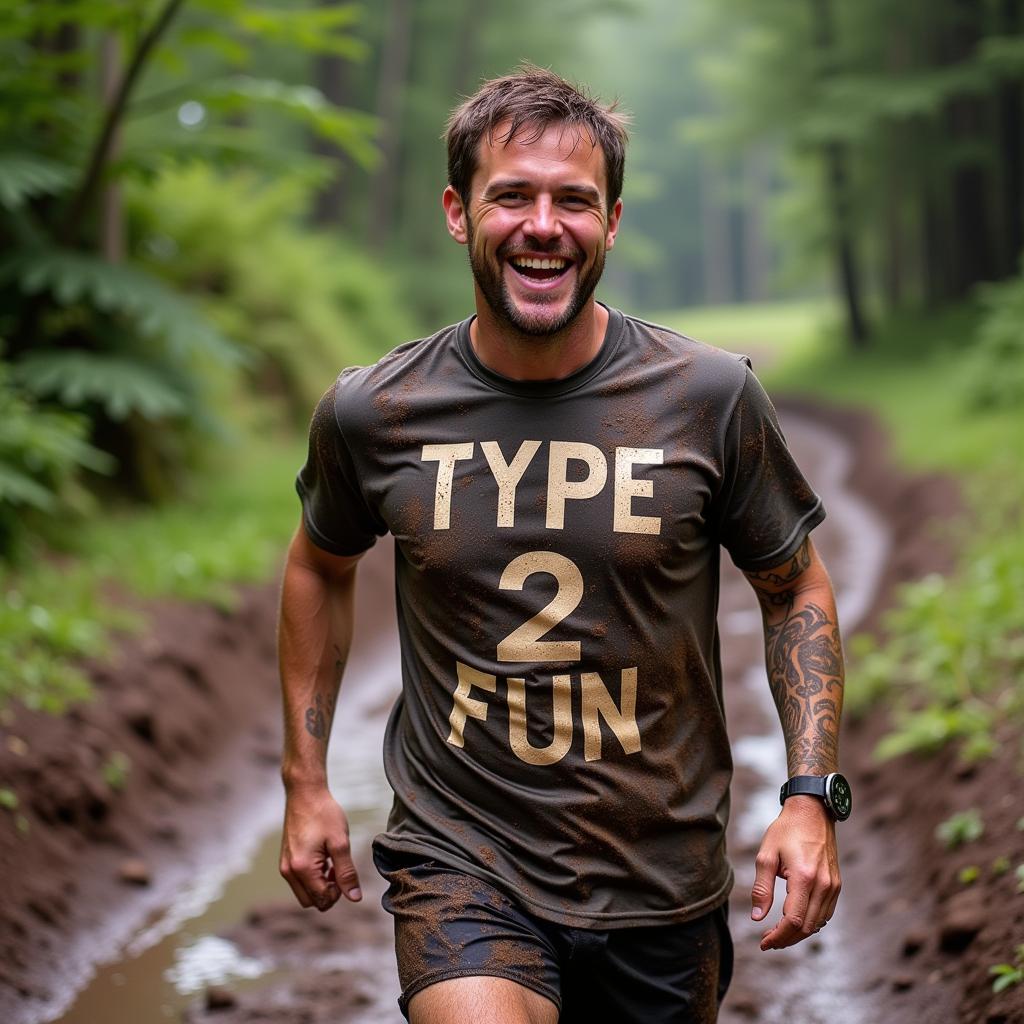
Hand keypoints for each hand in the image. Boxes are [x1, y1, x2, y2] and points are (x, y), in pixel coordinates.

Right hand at [279, 786, 361, 911]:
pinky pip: (299, 882)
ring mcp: (285, 866)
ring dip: (320, 885)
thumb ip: (347, 872)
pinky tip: (324, 859)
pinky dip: (313, 878)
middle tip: (339, 868)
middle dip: (329, 892)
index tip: (345, 871)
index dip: (339, 892)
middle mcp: (289, 871)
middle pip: (311, 902)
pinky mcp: (286, 860)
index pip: (322, 899)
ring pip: (305, 893)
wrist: (305, 793)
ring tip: (332, 863)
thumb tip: (355, 897)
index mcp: (302, 868)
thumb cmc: (324, 814)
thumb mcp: (340, 842)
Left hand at [750, 795, 840, 949]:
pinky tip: (796, 920)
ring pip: (818, 923)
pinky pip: (826, 913)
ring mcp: (833, 886)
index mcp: (804, 878)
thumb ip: (761, 888)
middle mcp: (823, 885)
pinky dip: (811, 923)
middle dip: (786, 939)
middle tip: (768, 940)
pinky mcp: (837, 884)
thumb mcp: (766, 855)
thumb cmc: (786, 830)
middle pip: (807, 927)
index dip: (778, 936)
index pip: (793, 921)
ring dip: (799, 933)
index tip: (763, 942)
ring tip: (778, 933)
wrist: (812, 811)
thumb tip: (757, 917)